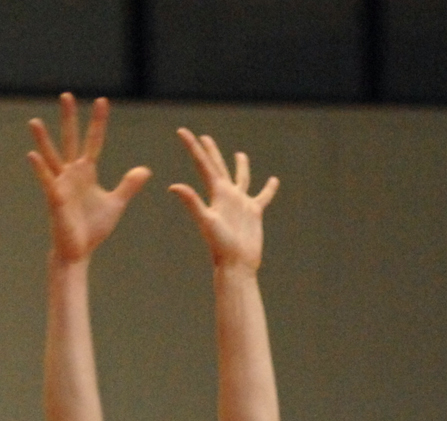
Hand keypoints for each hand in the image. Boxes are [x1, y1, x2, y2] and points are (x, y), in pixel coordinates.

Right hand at [28, 93, 149, 264]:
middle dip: (70, 119)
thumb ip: (128, 185)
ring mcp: (61, 184)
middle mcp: (71, 173)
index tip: (102, 100)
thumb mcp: (115, 203)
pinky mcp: (55, 200)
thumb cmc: (93, 227)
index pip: (94, 141)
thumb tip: (145, 170)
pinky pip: (47, 182)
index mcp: (86, 172)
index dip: (98, 122)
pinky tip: (32, 155)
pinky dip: (40, 169)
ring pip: (52, 157)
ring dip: (43, 140)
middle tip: (67, 95)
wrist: (80, 250)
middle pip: (70, 140)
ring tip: (34, 121)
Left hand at [170, 129, 277, 271]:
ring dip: (240, 166)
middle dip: (211, 152)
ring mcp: (241, 203)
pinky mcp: (254, 213)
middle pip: (218, 167)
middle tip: (205, 137)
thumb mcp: (206, 221)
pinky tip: (273, 181)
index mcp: (216, 193)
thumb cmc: (220, 245)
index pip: (203, 164)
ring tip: (240, 154)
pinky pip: (262, 197)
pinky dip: (268, 189)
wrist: (237, 263)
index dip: (193, 147)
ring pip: (241, 179)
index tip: (182, 131)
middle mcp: (227, 195)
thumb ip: (192, 202)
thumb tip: (174, 186)